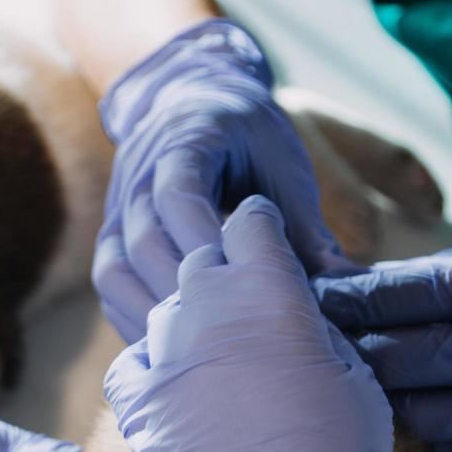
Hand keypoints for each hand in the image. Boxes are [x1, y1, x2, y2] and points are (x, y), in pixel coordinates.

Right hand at [96, 18, 353, 342]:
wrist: (194, 101)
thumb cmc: (250, 136)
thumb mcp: (283, 165)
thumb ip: (304, 224)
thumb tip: (342, 285)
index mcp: (185, 141)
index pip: (178, 195)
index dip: (204, 242)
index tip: (240, 285)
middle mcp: (139, 173)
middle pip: (144, 240)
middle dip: (183, 289)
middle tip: (226, 333)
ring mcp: (117, 207)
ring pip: (115, 269)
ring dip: (151, 311)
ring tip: (194, 349)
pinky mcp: (111, 235)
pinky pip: (110, 282)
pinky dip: (131, 315)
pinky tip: (166, 347)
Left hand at [104, 195, 398, 451]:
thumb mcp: (355, 379)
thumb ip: (318, 327)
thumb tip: (299, 313)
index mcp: (268, 287)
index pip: (251, 218)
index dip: (265, 229)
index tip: (273, 248)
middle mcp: (206, 306)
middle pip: (203, 256)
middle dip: (225, 269)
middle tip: (250, 307)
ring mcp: (164, 354)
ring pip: (166, 308)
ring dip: (191, 321)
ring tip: (221, 360)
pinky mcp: (136, 402)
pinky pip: (133, 360)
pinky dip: (152, 365)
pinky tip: (179, 389)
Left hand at [312, 230, 451, 451]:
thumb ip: (416, 280)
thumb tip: (336, 288)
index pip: (386, 298)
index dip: (335, 303)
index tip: (296, 302)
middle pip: (388, 361)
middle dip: (341, 354)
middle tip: (302, 351)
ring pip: (407, 412)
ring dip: (373, 400)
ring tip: (345, 388)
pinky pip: (441, 444)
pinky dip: (417, 429)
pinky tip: (400, 413)